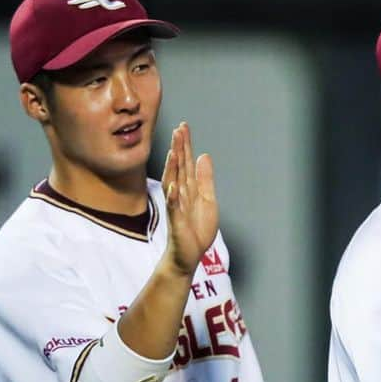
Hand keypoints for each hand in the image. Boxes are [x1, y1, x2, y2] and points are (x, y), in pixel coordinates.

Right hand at [161, 122, 218, 276]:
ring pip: (174, 184)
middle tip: (179, 129)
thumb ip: (205, 179)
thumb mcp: (207, 200)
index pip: (186, 163)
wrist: (188, 254)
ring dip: (173, 168)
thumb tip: (204, 155)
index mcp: (189, 188)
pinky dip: (173, 198)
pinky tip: (174, 187)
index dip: (185, 145)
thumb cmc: (196, 228)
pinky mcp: (176, 222)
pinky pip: (174, 208)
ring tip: (174, 151)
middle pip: (179, 168)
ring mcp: (177, 207)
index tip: (184, 126)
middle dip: (179, 149)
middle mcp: (180, 194)